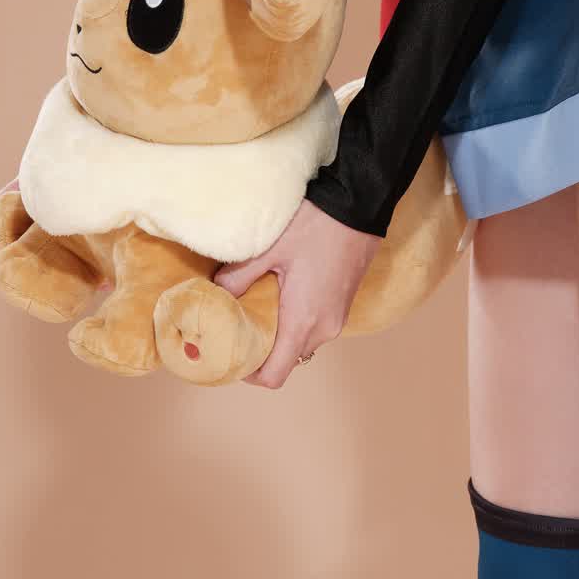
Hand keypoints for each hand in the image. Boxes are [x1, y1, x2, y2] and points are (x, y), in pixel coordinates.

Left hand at [212, 196, 382, 387]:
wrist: (361, 203)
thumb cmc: (318, 225)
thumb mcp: (271, 248)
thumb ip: (239, 276)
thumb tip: (216, 292)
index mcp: (303, 321)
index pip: (274, 375)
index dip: (250, 374)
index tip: (233, 354)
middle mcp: (324, 328)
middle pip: (287, 360)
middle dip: (263, 351)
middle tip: (240, 325)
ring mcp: (338, 316)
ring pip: (302, 343)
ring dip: (281, 334)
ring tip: (261, 306)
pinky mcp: (344, 303)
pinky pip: (316, 327)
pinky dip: (298, 321)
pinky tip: (285, 293)